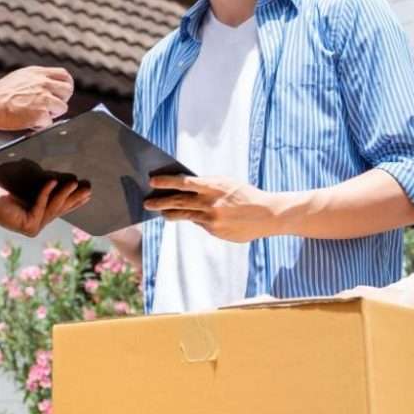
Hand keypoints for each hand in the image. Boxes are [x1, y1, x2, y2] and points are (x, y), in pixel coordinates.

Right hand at [0, 66, 72, 131]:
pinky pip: (49, 123)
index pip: (64, 75)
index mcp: (37, 73)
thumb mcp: (19, 77)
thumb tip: (46, 86)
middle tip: (51, 107)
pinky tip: (29, 123)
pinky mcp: (41, 114)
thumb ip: (35, 80)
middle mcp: (43, 83)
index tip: (62, 93)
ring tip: (36, 115)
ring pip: (62, 108)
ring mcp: (44, 99)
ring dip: (51, 114)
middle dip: (61, 100)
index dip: (66, 85)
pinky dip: (40, 125)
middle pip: (68, 91)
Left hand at [0, 179, 91, 235]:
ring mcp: (35, 227)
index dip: (75, 201)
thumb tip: (61, 176)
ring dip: (64, 194)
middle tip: (88, 188)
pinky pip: (40, 205)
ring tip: (75, 183)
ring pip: (53, 208)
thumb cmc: (5, 192)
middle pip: (60, 208)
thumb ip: (45, 189)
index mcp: (40, 216)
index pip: (61, 208)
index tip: (88, 193)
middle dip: (75, 198)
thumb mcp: (30, 189)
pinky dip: (46, 193)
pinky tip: (53, 181)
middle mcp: (39, 223)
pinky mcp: (29, 225)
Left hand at [144, 175, 284, 241]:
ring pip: (185, 215)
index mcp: (214, 186)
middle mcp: (211, 203)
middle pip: (179, 201)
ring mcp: (212, 219)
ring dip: (171, 214)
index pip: (184, 182)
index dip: (166, 182)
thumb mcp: (226, 184)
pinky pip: (201, 224)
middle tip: (146, 203)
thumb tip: (183, 190)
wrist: (267, 214)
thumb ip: (206, 187)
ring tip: (162, 213)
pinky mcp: (215, 231)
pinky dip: (198, 220)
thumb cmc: (244, 195)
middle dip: (160, 202)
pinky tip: (198, 218)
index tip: (152, 181)